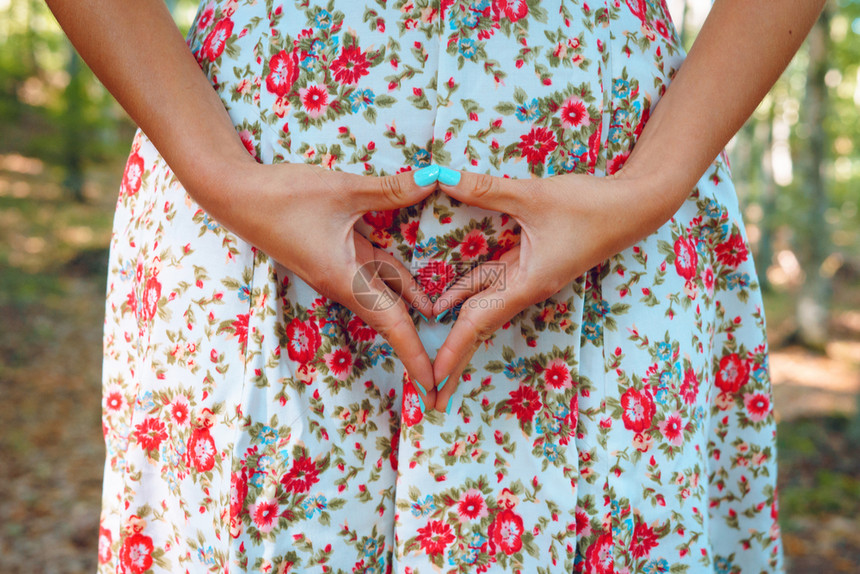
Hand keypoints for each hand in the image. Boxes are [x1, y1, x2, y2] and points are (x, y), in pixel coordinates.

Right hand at [209, 161, 440, 399]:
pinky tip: (425, 280)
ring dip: (417, 306)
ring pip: (389, 293)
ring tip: (452, 324)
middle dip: (420, 346)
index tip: (434, 386)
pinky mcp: (340, 254)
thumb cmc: (283, 197)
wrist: (237, 195)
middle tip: (448, 373)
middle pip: (394, 319)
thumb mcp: (343, 189)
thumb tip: (435, 180)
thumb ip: (392, 189)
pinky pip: (379, 270)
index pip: (392, 325)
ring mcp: (343, 270)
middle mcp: (347, 283)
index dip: (416, 355)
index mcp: (347, 280)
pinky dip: (403, 276)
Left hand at [427, 168, 672, 412]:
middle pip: (477, 326)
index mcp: (526, 284)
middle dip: (452, 356)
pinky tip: (445, 297)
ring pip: (482, 305)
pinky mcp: (530, 263)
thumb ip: (485, 190)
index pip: (478, 323)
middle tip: (426, 389)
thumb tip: (441, 179)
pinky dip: (466, 292)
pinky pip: (491, 283)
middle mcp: (524, 287)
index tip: (433, 380)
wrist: (635, 206)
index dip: (453, 351)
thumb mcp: (534, 196)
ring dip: (456, 327)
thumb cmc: (591, 206)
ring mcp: (527, 277)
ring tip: (429, 352)